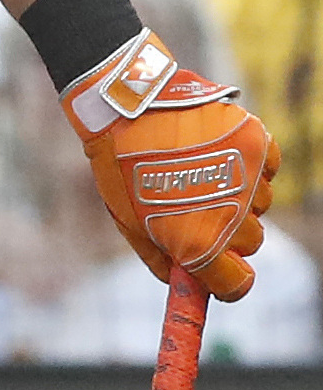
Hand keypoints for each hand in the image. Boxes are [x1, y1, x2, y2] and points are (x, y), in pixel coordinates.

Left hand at [64, 31, 275, 299]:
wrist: (125, 105)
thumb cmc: (120, 166)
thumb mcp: (129, 221)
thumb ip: (161, 258)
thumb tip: (183, 281)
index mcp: (199, 240)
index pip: (237, 283)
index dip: (225, 282)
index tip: (218, 274)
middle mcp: (233, 213)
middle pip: (251, 243)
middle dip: (228, 233)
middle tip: (196, 208)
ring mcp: (249, 175)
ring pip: (261, 204)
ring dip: (238, 195)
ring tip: (198, 170)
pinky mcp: (257, 140)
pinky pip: (268, 168)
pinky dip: (250, 165)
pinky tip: (216, 151)